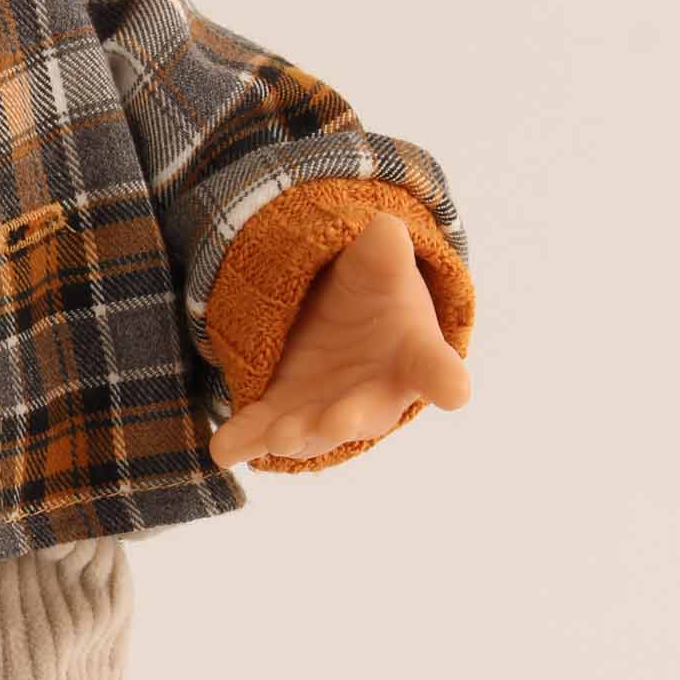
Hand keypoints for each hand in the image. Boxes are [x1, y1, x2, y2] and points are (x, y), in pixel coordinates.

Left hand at [209, 211, 469, 467]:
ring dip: (296, 435)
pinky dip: (243, 441)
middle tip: (339, 422)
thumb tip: (385, 230)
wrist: (339, 320)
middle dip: (350, 418)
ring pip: (313, 430)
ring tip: (279, 438)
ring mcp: (325, 410)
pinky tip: (224, 449)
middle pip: (366, 413)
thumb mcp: (379, 266)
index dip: (446, 380)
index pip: (436, 369)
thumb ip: (384, 254)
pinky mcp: (281, 413)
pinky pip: (261, 430)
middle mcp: (373, 396)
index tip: (456, 391)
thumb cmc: (375, 296)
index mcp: (413, 358)